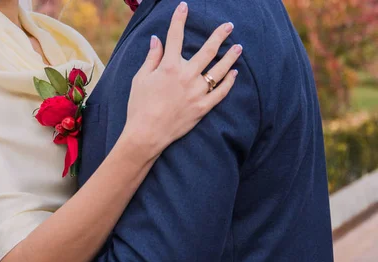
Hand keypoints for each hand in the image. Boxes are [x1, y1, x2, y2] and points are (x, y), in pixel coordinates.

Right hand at [122, 1, 241, 158]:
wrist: (146, 134)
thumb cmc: (139, 106)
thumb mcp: (140, 79)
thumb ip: (151, 58)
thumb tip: (156, 40)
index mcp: (169, 67)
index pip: (175, 37)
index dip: (179, 19)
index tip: (184, 7)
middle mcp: (186, 76)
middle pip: (208, 50)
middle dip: (219, 35)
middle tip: (229, 26)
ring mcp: (197, 92)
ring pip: (219, 70)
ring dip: (230, 57)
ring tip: (239, 47)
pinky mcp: (202, 107)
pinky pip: (221, 92)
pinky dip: (229, 82)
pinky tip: (234, 74)